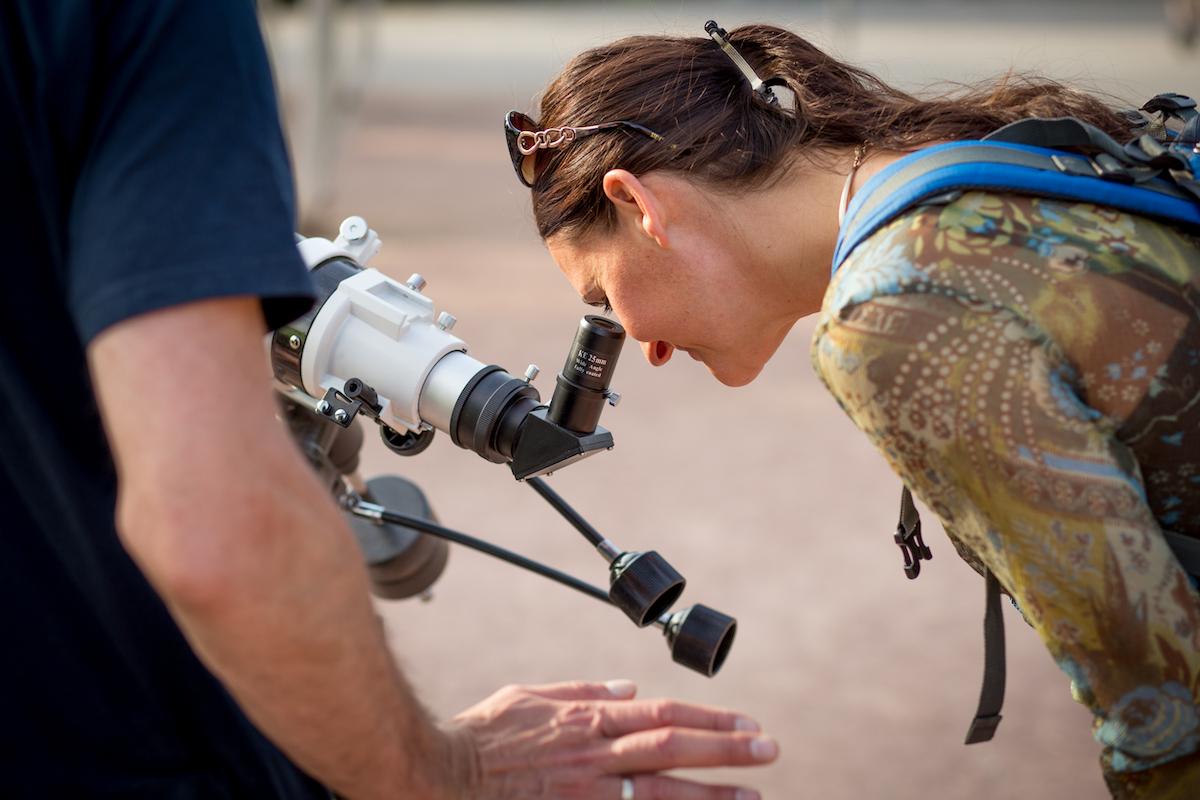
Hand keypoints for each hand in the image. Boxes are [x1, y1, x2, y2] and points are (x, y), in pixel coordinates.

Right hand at [445, 679, 776, 799]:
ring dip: (711, 794)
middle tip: (769, 749)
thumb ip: (583, 691)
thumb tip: (629, 689)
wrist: (440, 775)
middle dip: (725, 748)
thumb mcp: (529, 696)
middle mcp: (594, 753)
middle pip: (672, 746)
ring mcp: (586, 791)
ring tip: (753, 795)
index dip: (708, 717)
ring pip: (660, 791)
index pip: (661, 713)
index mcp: (587, 717)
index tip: (746, 722)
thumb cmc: (482, 735)